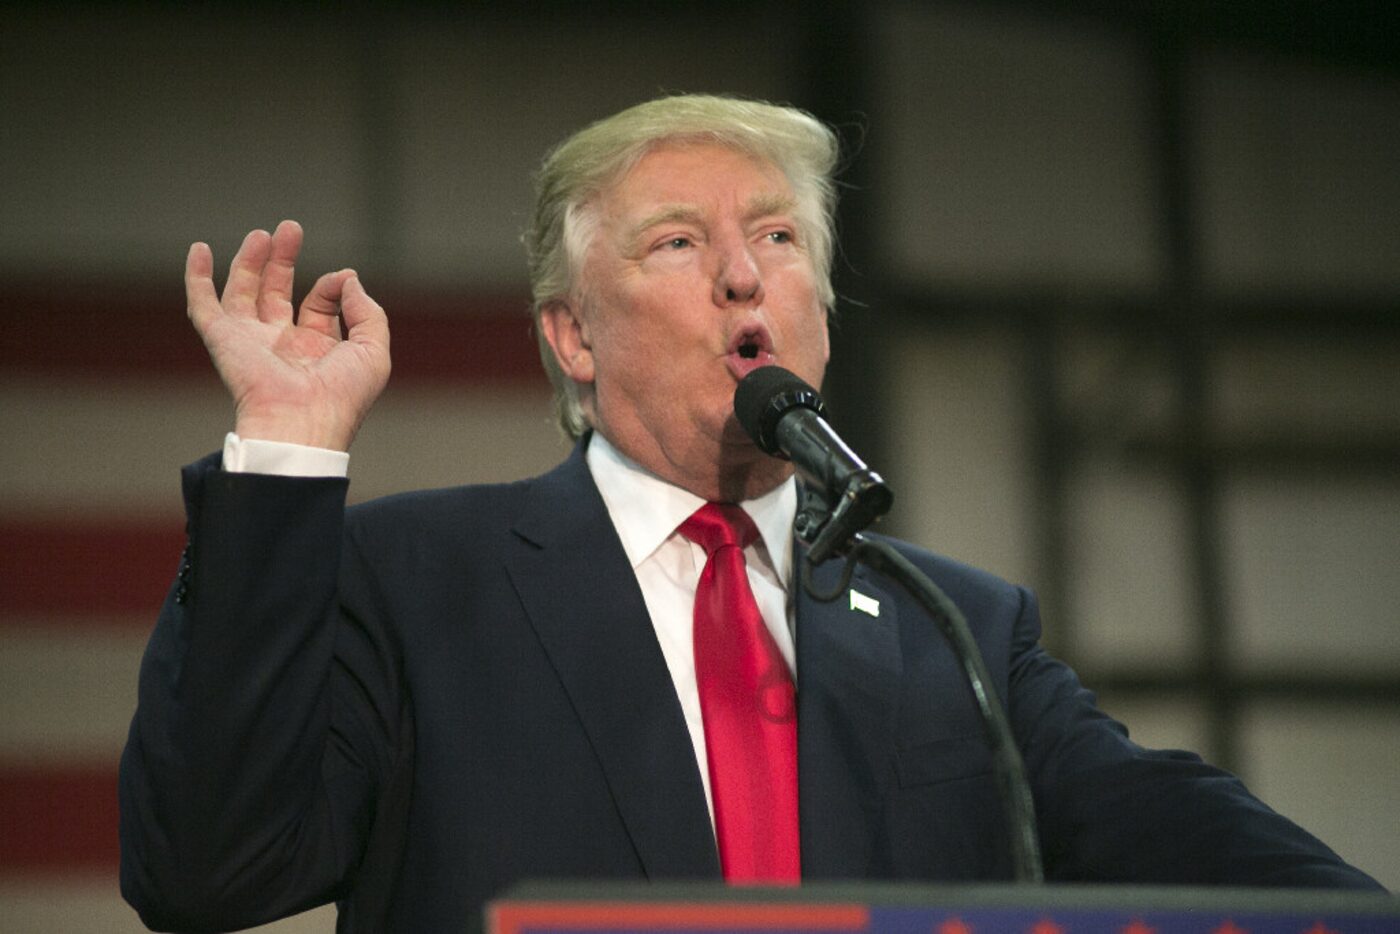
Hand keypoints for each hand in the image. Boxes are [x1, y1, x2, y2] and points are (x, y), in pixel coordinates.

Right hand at [186, 220, 390, 450]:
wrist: (302, 422)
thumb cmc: (342, 396)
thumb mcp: (373, 350)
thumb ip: (368, 312)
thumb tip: (348, 278)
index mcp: (318, 351)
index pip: (319, 305)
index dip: (330, 286)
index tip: (340, 280)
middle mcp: (282, 345)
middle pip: (277, 292)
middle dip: (283, 260)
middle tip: (290, 228)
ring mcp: (251, 342)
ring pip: (244, 292)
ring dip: (250, 261)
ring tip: (262, 234)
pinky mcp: (223, 341)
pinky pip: (203, 306)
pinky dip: (197, 278)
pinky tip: (200, 250)